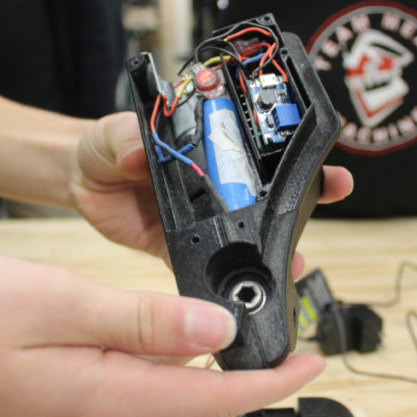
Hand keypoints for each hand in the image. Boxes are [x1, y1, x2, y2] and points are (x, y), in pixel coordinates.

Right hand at [0, 253, 325, 416]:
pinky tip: (189, 341)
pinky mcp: (73, 391)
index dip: (271, 382)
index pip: (214, 398)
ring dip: (223, 370)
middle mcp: (102, 414)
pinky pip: (145, 384)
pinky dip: (181, 364)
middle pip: (202, 402)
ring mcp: (86, 407)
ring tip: (258, 337)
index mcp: (106, 396)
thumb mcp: (58, 304)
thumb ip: (142, 322)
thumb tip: (216, 332)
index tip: (313, 361)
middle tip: (295, 344)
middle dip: (256, 377)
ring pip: (177, 394)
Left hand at [69, 112, 353, 259]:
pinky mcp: (183, 245)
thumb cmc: (104, 147)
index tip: (317, 150)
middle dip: (307, 190)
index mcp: (203, 144)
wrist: (81, 183)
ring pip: (248, 228)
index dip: (289, 147)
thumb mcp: (113, 133)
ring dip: (277, 240)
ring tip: (298, 253)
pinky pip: (210, 263)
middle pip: (267, 186)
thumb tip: (141, 150)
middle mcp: (212, 179)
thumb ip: (127, 139)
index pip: (254, 144)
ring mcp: (202, 214)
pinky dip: (229, 275)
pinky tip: (247, 283)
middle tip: (335, 189)